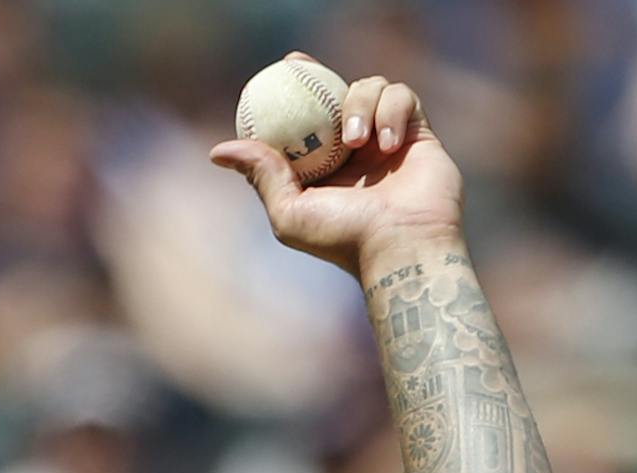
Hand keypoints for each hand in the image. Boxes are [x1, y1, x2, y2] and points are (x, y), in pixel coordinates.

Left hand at [208, 55, 464, 277]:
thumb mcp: (289, 210)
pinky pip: (402, 96)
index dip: (291, 89)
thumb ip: (261, 174)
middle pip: (337, 93)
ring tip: (354, 141)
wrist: (402, 243)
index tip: (277, 71)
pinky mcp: (418, 132)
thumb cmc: (343, 235)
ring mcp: (387, 138)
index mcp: (323, 166)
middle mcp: (354, 150)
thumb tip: (218, 150)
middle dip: (320, 74)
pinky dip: (391, 111)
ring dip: (358, 104)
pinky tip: (387, 144)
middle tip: (302, 66)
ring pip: (370, 87)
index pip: (304, 118)